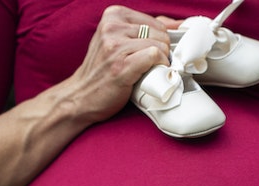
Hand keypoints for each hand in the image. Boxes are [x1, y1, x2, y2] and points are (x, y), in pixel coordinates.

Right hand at [65, 6, 178, 123]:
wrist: (81, 97)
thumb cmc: (103, 71)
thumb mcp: (118, 41)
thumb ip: (146, 29)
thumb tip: (177, 25)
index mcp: (113, 15)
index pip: (157, 23)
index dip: (161, 42)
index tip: (153, 55)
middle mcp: (112, 27)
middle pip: (161, 34)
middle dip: (162, 52)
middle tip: (150, 66)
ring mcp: (115, 45)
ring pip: (160, 45)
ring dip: (161, 62)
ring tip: (148, 71)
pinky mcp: (121, 64)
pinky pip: (154, 56)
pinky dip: (159, 66)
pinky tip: (150, 74)